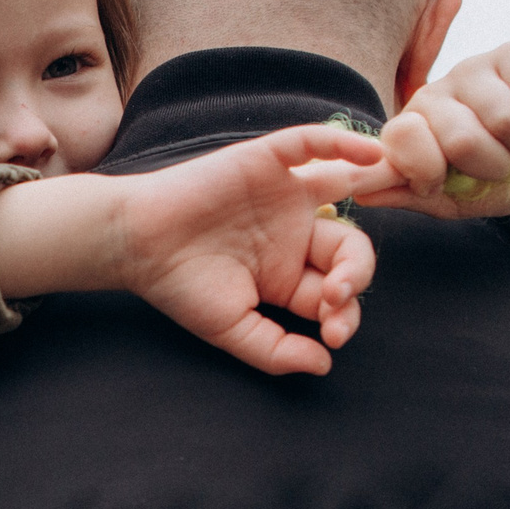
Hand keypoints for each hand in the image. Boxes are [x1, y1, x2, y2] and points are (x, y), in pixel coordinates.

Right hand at [111, 125, 393, 376]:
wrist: (134, 245)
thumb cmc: (179, 288)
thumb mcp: (232, 330)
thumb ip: (277, 351)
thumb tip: (325, 364)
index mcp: (290, 272)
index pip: (338, 290)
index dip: (345, 313)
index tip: (332, 334)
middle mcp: (295, 230)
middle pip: (351, 245)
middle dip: (355, 276)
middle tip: (338, 297)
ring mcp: (284, 192)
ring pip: (344, 190)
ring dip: (369, 203)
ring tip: (375, 223)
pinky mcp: (266, 160)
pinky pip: (310, 144)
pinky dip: (342, 144)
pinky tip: (367, 155)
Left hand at [358, 42, 509, 220]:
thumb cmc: (498, 181)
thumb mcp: (451, 199)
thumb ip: (408, 194)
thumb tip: (360, 194)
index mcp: (413, 127)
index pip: (399, 137)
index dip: (426, 172)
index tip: (442, 183)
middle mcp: (437, 91)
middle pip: (460, 139)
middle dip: (493, 167)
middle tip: (502, 164)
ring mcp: (475, 68)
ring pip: (504, 118)